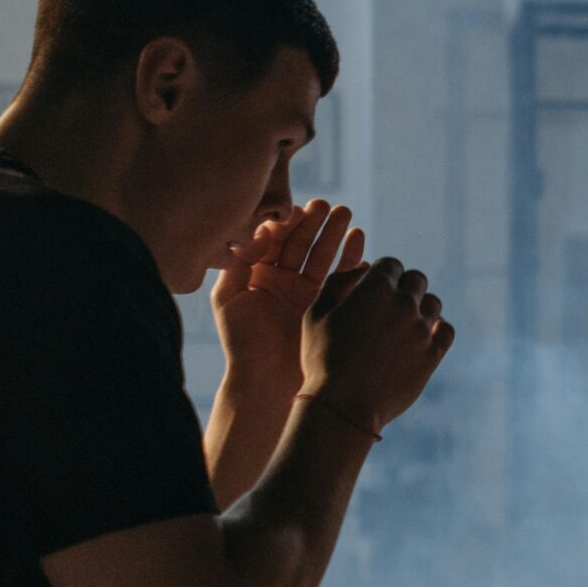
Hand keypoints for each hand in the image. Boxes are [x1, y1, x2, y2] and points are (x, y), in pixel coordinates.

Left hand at [211, 201, 363, 396]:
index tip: (299, 209)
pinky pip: (340, 276)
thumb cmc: (242, 342)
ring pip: (321, 255)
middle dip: (314, 222)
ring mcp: (305, 291)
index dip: (286, 223)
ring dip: (334, 233)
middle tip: (327, 205)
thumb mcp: (228, 298)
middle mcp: (281, 279)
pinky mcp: (326, 305)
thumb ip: (240, 262)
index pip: (272, 240)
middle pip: (300, 242)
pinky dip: (350, 257)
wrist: (266, 380)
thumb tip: (260, 230)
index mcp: (255, 274)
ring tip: (346, 214)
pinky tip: (358, 239)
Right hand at [300, 256, 454, 434]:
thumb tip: (363, 268)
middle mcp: (404, 303)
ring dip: (420, 307)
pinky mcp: (432, 354)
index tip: (375, 286)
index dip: (382, 274)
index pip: (391, 264)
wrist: (343, 405)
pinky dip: (438, 328)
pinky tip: (425, 334)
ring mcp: (422, 329)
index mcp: (376, 288)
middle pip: (416, 280)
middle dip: (403, 286)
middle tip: (390, 303)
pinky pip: (446, 330)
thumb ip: (338, 283)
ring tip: (404, 321)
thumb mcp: (316, 314)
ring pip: (433, 304)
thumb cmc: (322, 358)